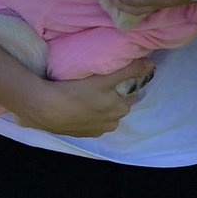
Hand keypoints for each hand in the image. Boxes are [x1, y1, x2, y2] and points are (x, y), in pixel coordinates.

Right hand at [15, 59, 154, 135]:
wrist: (45, 109)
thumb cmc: (77, 92)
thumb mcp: (105, 79)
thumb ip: (129, 70)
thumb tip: (151, 64)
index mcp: (120, 110)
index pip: (130, 92)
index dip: (126, 81)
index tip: (116, 72)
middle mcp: (112, 124)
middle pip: (119, 103)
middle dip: (115, 93)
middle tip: (101, 79)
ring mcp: (95, 130)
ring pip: (105, 112)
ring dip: (102, 103)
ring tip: (89, 90)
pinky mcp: (81, 133)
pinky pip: (92, 119)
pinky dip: (90, 111)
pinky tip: (80, 102)